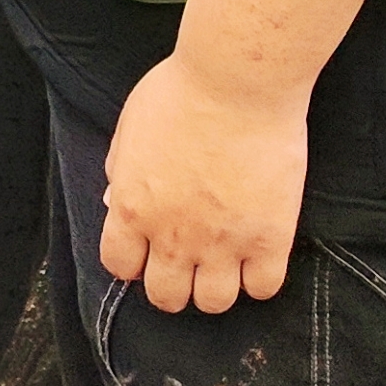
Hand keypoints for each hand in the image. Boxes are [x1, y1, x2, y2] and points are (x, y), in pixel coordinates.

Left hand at [97, 51, 307, 314]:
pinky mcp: (269, 239)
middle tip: (186, 261)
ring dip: (215, 287)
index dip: (132, 262)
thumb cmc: (180, 92)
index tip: (145, 250)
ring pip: (214, 303)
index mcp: (134, 208)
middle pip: (166, 297)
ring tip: (223, 262)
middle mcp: (174, 236)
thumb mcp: (131, 127)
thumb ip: (121, 172)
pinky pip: (264, 288)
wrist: (237, 82)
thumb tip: (115, 202)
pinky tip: (257, 255)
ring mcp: (223, 242)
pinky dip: (258, 279)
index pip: (119, 267)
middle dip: (172, 284)